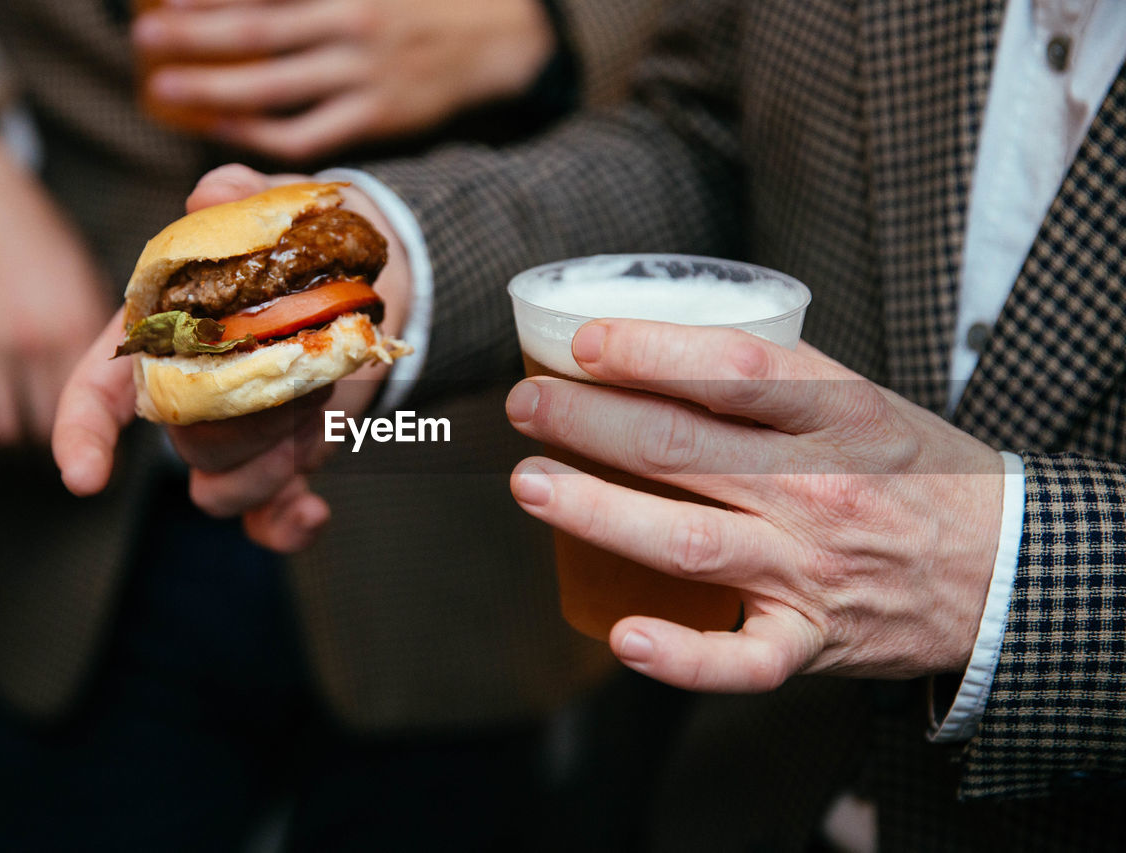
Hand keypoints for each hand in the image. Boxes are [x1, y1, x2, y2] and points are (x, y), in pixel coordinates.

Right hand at [0, 128, 111, 447]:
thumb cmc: (41, 243)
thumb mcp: (86, 286)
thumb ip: (100, 336)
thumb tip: (125, 385)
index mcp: (76, 326)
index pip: (92, 407)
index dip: (96, 436)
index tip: (99, 449)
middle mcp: (33, 340)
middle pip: (46, 426)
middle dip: (57, 444)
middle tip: (63, 447)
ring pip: (0, 430)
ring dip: (13, 446)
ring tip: (26, 440)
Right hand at [54, 164, 411, 551]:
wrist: (356, 278)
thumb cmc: (293, 242)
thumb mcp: (270, 206)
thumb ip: (239, 197)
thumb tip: (214, 193)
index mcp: (158, 336)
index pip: (96, 390)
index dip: (83, 434)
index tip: (85, 477)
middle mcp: (186, 395)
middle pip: (182, 443)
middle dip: (244, 421)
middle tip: (304, 370)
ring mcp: (232, 438)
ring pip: (221, 488)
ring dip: (275, 461)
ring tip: (323, 403)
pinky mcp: (279, 464)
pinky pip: (267, 520)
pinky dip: (288, 526)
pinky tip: (315, 512)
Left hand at [132, 0, 554, 161]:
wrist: (494, 40)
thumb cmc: (419, 2)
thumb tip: (254, 2)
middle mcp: (352, 25)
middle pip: (257, 31)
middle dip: (194, 34)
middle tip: (145, 38)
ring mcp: (363, 75)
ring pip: (274, 86)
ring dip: (214, 86)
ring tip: (166, 85)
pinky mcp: (375, 117)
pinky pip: (304, 132)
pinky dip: (259, 129)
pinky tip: (223, 122)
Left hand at [506, 319, 1004, 692]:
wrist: (1005, 566)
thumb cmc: (912, 472)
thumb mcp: (861, 401)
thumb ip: (770, 384)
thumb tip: (645, 355)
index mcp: (839, 414)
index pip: (733, 369)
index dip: (649, 351)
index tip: (582, 343)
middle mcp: (822, 488)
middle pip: (685, 448)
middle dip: (588, 423)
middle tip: (526, 406)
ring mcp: (814, 569)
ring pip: (690, 541)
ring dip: (598, 512)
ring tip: (532, 486)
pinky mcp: (812, 639)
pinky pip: (741, 658)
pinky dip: (680, 655)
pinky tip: (621, 634)